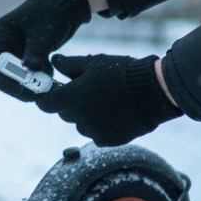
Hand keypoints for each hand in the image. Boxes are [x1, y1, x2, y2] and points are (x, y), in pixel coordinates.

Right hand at [0, 0, 91, 101]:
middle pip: (0, 74)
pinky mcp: (27, 57)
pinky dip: (37, 79)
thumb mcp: (44, 32)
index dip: (1, 79)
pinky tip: (51, 78)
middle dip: (16, 86)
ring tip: (47, 86)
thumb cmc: (52, 13)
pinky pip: (27, 74)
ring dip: (28, 85)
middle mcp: (4, 45)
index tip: (20, 88)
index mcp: (1, 34)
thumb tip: (29, 70)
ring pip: (15, 76)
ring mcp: (15, 52)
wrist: (67, 6)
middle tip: (34, 95)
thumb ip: (36, 51)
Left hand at [36, 53, 181, 145]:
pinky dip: (101, 126)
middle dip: (70, 104)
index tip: (54, 93)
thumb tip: (54, 60)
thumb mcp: (93, 63)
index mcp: (72, 97)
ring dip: (86, 116)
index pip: (46, 104)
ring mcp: (94, 131)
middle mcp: (79, 117)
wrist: (154, 91)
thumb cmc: (122, 72)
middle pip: (64, 114)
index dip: (47, 98)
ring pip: (80, 125)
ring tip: (105, 102)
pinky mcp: (108, 140)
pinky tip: (115, 114)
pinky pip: (96, 135)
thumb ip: (69, 65)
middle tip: (87, 92)